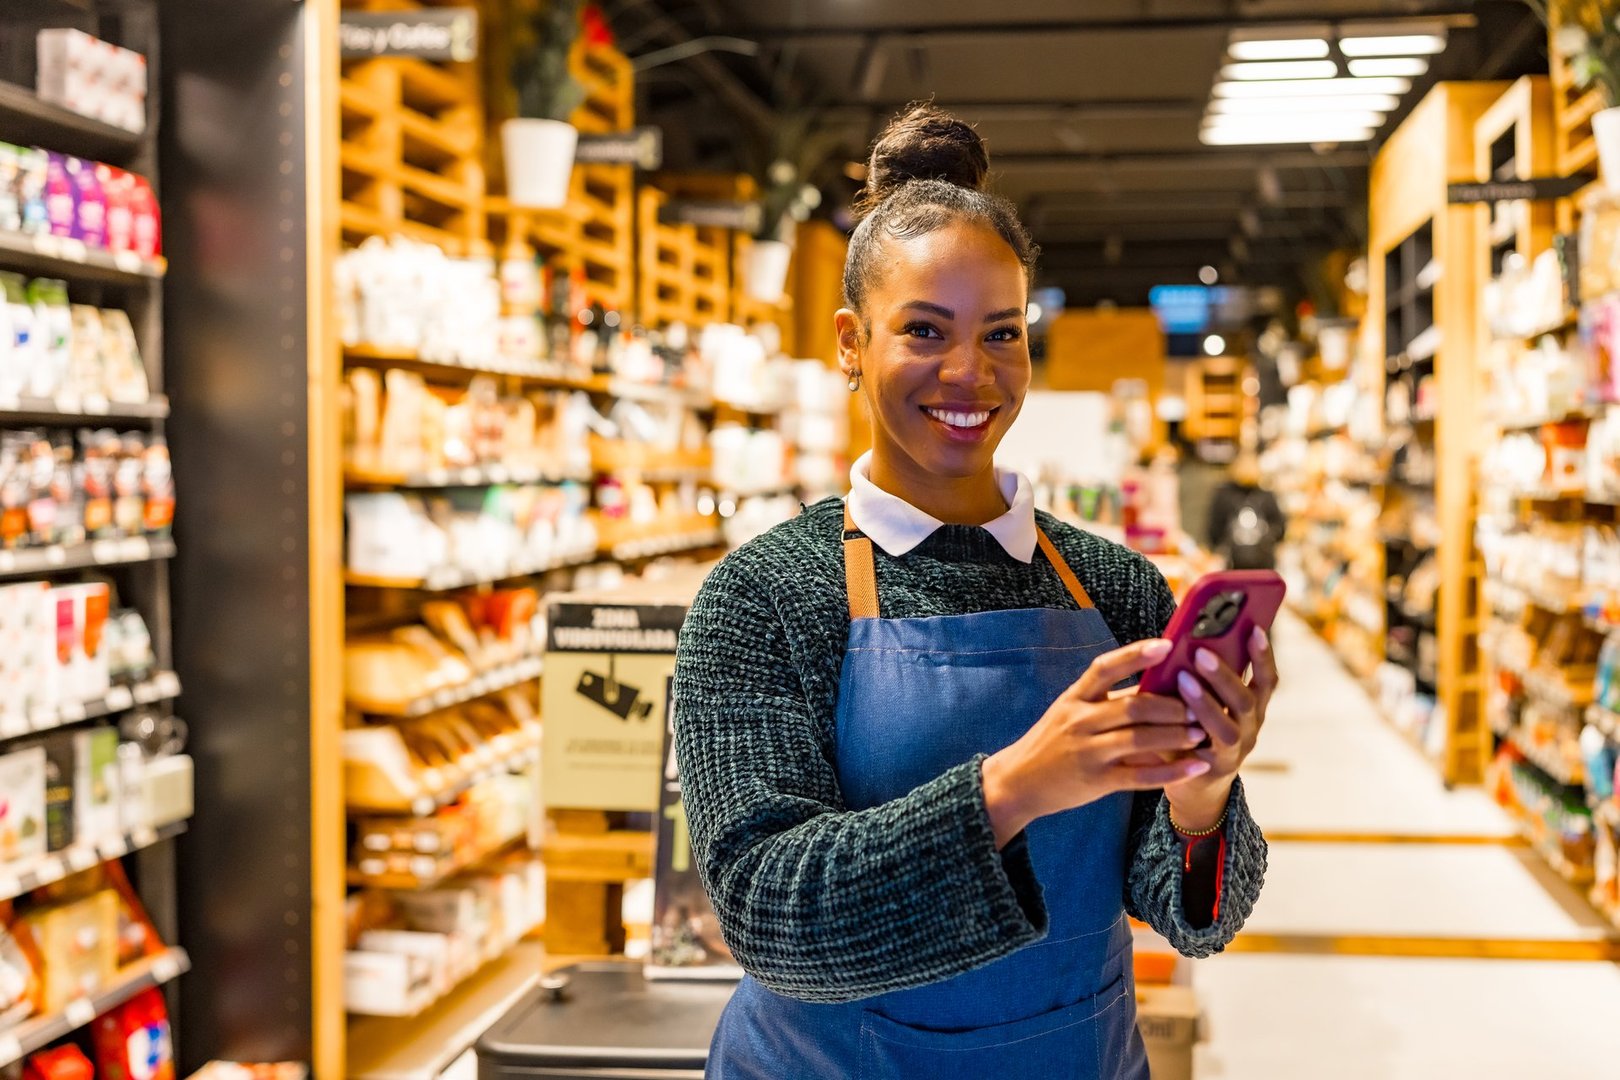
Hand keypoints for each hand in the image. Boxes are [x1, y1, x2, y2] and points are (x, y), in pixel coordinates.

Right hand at [982, 638, 1213, 847]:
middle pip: (1133, 706)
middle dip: (1171, 705)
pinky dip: (1172, 771)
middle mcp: (1080, 721)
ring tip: (1200, 733)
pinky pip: (1140, 776)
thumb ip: (1104, 699)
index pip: (1105, 667)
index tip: (1167, 645)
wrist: (1018, 781)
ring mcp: (1088, 752)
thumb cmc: (1051, 741)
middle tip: (1198, 705)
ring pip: (1140, 739)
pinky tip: (1195, 767)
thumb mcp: (1068, 711)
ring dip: (1176, 735)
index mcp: (1074, 698)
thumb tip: (1153, 682)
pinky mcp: (1097, 781)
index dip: (1136, 654)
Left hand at [1163, 626, 1278, 831]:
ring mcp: (1234, 751)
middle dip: (1224, 675)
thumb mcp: (1204, 700)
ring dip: (1205, 702)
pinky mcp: (1212, 770)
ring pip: (1226, 727)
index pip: (1267, 679)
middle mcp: (1250, 728)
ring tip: (1182, 679)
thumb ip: (1201, 676)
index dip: (1262, 655)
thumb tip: (1182, 638)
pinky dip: (1188, 732)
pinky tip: (1171, 718)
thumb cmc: (1195, 728)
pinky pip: (1203, 751)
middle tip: (1201, 652)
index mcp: (1253, 706)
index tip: (1254, 628)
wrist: (1193, 783)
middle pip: (1246, 700)